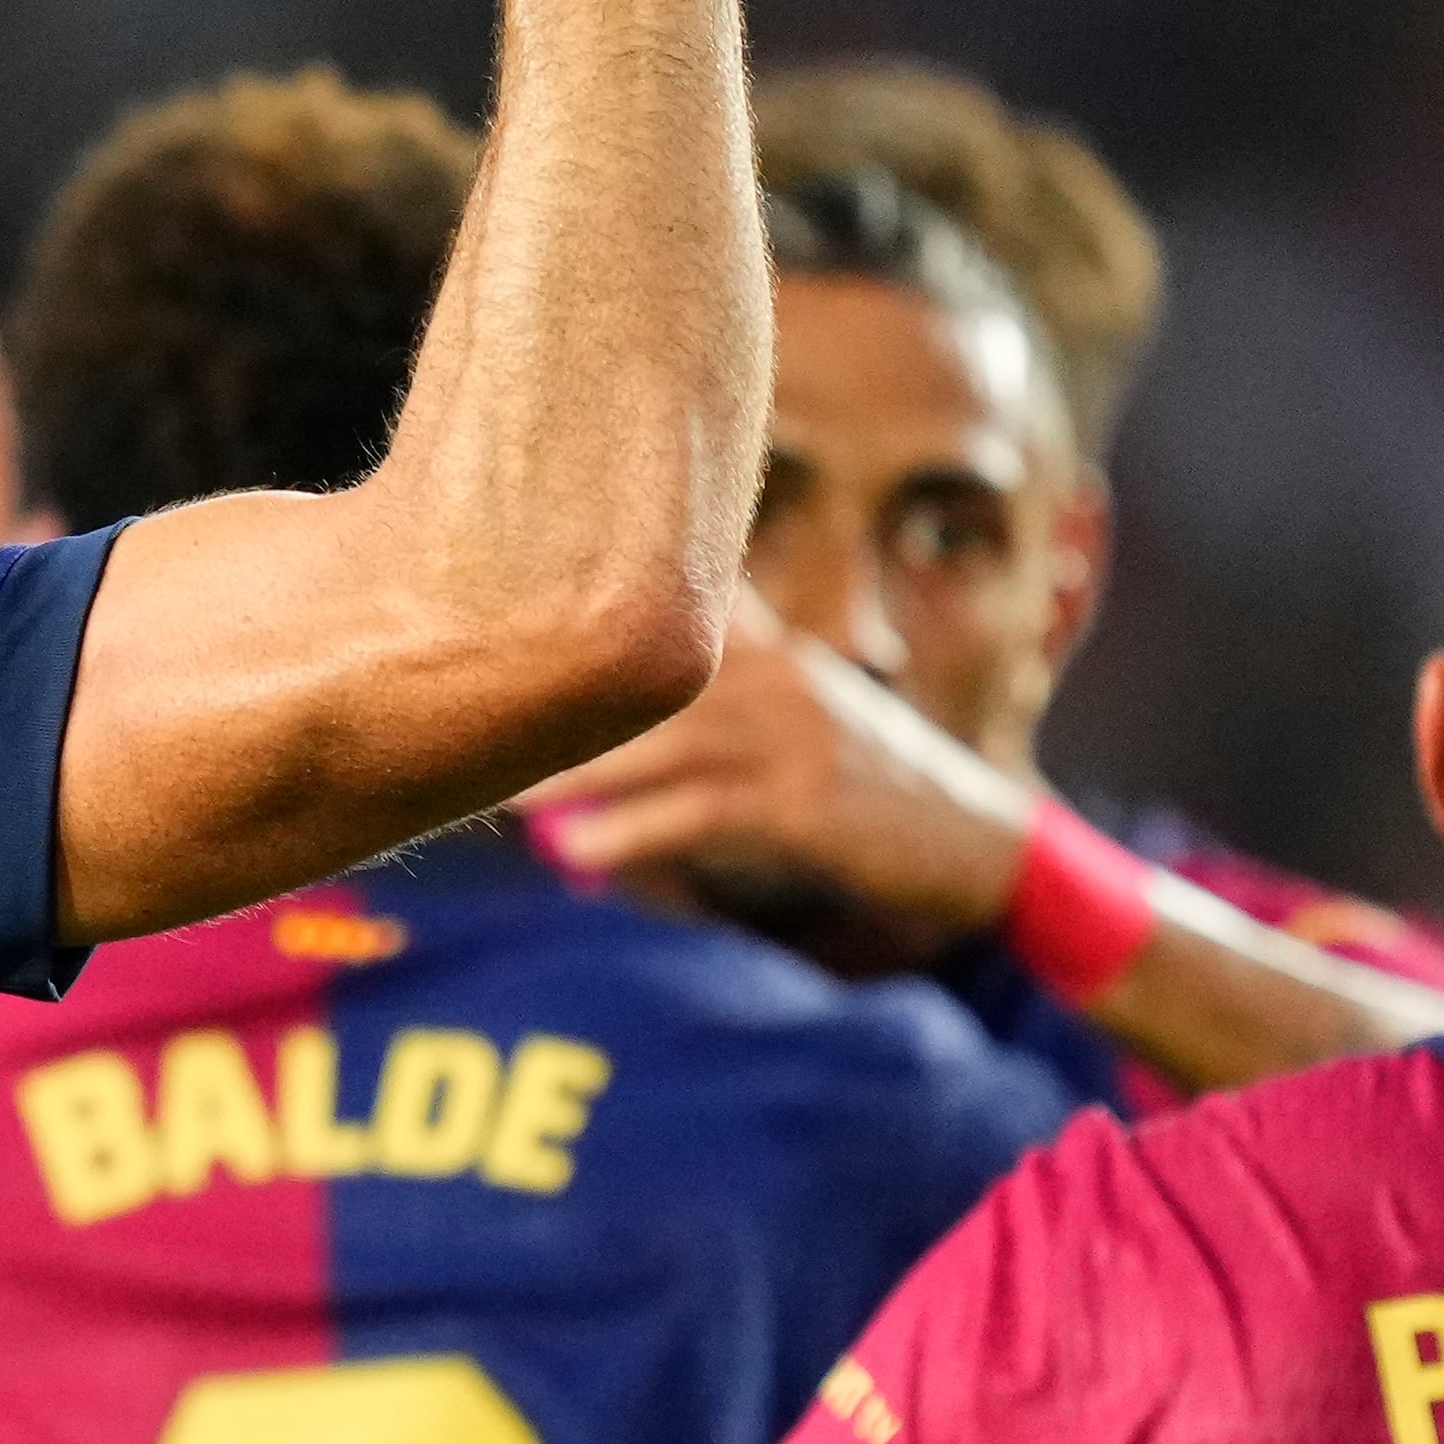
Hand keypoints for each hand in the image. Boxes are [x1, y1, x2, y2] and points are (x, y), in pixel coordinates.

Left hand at [524, 593, 1035, 941]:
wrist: (980, 840)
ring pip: (659, 738)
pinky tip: (578, 855)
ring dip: (574, 771)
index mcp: (765, 644)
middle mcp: (776, 670)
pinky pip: (701, 812)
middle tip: (463, 716)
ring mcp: (795, 731)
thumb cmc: (866, 782)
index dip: (586, 587)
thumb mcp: (797, 711)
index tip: (492, 599)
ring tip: (497, 797)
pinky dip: (634, 833)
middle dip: (552, 689)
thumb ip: (710, 692)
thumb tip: (599, 691)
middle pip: (638, 663)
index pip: (666, 594)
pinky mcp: (807, 799)